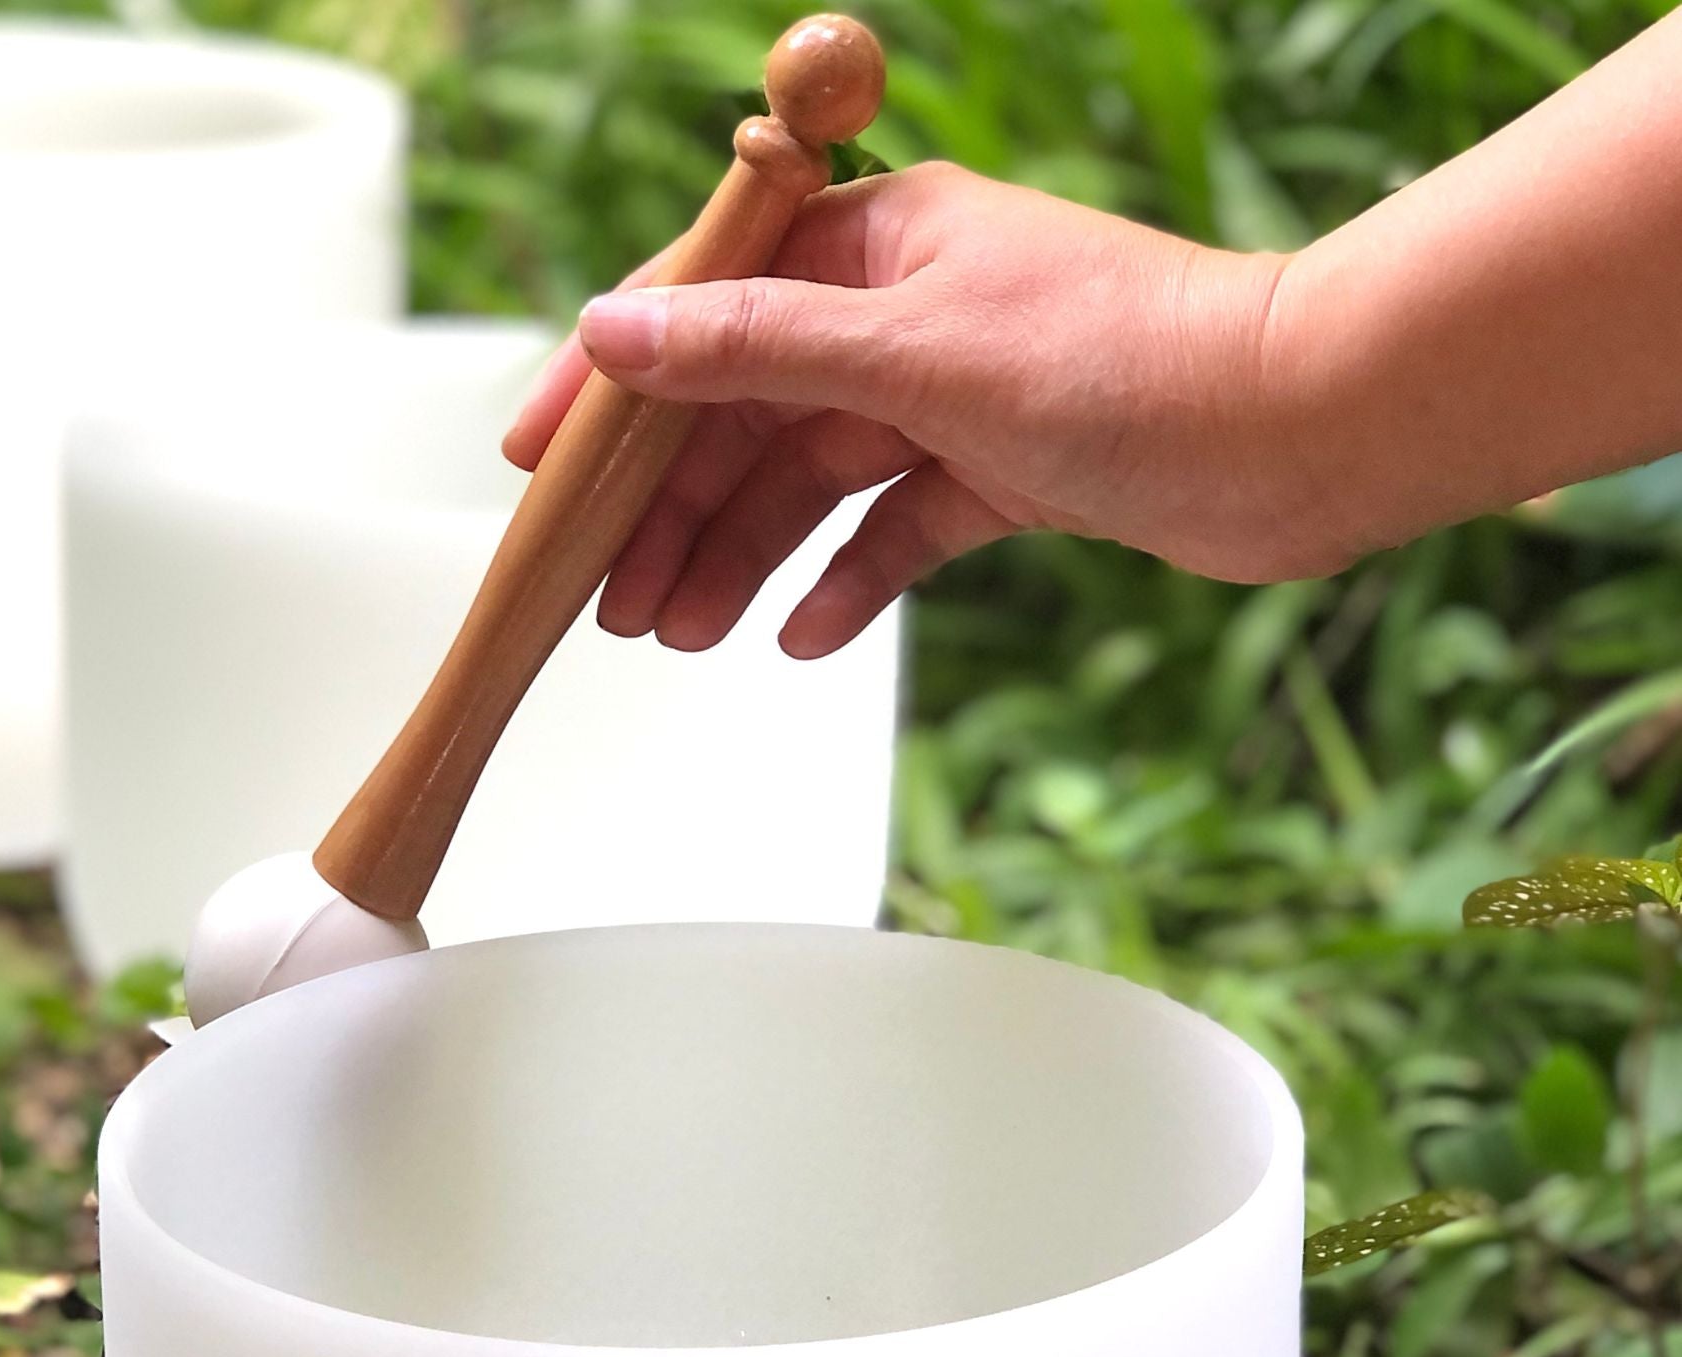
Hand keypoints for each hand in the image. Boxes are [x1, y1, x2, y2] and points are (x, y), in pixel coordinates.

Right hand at [504, 163, 1298, 659]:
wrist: (1296, 436)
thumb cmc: (1134, 362)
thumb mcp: (913, 350)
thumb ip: (757, 347)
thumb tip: (617, 331)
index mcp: (879, 240)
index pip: (704, 307)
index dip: (613, 391)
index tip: (538, 465)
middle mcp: (906, 309)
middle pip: (746, 411)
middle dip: (672, 508)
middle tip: (610, 601)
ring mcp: (950, 394)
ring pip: (808, 481)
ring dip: (741, 557)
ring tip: (683, 634)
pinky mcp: (998, 473)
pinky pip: (889, 531)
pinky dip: (843, 581)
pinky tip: (799, 637)